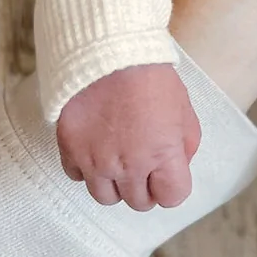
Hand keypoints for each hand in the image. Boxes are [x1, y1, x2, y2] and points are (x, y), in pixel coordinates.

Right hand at [57, 62, 201, 208]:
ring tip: (119, 159)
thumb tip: (178, 166)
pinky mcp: (70, 150)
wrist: (108, 53)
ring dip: (116, 184)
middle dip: (146, 187)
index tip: (169, 175)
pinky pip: (77, 176)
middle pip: (139, 203)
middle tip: (145, 164)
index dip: (173, 187)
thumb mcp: (185, 110)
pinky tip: (96, 147)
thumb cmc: (151, 77)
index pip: (172, 198)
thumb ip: (186, 145)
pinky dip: (87, 168)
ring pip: (105, 197)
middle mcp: (129, 165)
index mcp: (163, 155)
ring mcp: (96, 161)